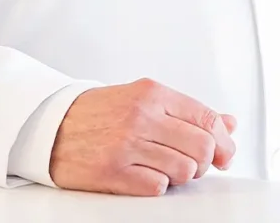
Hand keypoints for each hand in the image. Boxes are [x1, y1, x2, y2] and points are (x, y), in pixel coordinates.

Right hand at [49, 77, 236, 195]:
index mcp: (152, 93)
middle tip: (194, 164)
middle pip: (201, 146)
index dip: (223, 140)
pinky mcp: (113, 171)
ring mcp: (127, 144)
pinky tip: (146, 174)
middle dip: (204, 162)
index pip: (206, 117)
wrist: (52, 125)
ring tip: (167, 168)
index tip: (224, 152)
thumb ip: (187, 111)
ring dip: (181, 176)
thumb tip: (228, 124)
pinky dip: (158, 185)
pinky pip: (157, 187)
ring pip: (184, 170)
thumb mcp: (145, 98)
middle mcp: (142, 115)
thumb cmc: (99, 112)